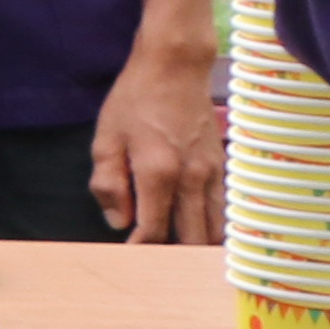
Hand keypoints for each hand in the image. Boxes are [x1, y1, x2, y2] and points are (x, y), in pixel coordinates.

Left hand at [94, 36, 223, 243]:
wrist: (175, 67)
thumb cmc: (135, 101)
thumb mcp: (105, 140)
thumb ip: (108, 185)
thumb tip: (120, 223)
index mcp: (159, 174)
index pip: (154, 231)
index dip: (141, 250)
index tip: (130, 256)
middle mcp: (192, 178)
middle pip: (193, 238)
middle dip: (175, 256)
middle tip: (156, 261)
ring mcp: (213, 173)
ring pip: (216, 227)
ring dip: (198, 244)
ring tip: (178, 252)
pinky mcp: (223, 165)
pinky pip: (224, 207)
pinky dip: (213, 224)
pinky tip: (197, 228)